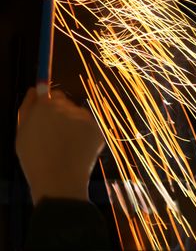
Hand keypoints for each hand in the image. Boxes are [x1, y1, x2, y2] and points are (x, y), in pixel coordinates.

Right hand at [16, 88, 103, 204]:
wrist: (60, 181)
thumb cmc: (35, 158)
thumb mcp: (21, 132)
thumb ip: (28, 107)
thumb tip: (35, 89)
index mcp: (47, 105)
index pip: (53, 95)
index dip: (50, 107)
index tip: (48, 119)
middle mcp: (68, 106)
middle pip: (66, 103)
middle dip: (62, 114)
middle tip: (56, 135)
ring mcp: (85, 117)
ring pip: (79, 115)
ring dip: (74, 124)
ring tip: (67, 145)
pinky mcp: (97, 128)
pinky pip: (90, 126)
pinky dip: (86, 134)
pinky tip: (78, 149)